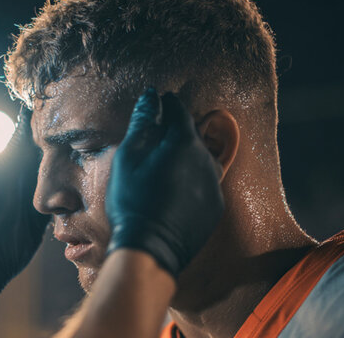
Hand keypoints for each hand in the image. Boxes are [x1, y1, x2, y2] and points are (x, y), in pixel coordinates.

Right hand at [105, 88, 224, 277]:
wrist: (150, 248)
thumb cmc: (132, 200)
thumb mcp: (128, 158)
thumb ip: (141, 123)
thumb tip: (150, 95)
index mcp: (183, 143)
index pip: (178, 111)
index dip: (166, 103)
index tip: (158, 100)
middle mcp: (206, 160)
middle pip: (191, 135)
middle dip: (174, 131)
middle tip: (154, 136)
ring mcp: (214, 185)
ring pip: (199, 159)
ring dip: (183, 156)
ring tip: (161, 166)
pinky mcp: (215, 206)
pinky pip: (204, 183)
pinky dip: (190, 180)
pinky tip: (171, 191)